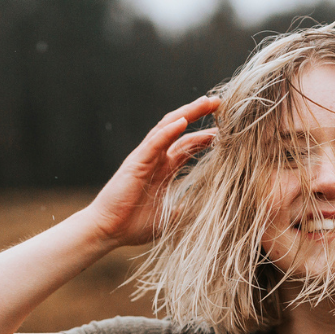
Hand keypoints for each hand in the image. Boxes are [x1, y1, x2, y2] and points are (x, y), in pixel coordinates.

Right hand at [87, 96, 220, 245]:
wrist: (108, 231)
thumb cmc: (133, 225)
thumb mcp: (168, 216)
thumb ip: (181, 208)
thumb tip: (194, 209)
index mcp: (163, 169)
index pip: (187, 146)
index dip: (205, 136)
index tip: (225, 130)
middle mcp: (155, 158)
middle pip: (179, 129)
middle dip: (198, 114)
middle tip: (219, 102)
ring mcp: (145, 158)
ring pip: (167, 127)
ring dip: (187, 113)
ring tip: (206, 102)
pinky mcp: (136, 163)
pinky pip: (154, 142)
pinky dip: (169, 130)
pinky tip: (183, 121)